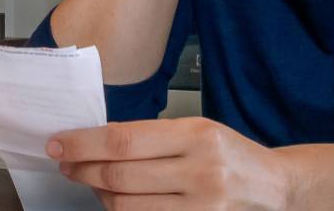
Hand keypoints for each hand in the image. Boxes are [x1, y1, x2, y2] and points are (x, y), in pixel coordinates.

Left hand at [49, 117, 291, 209]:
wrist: (274, 188)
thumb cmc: (232, 155)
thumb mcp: (197, 130)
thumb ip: (152, 137)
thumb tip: (95, 141)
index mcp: (196, 136)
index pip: (123, 141)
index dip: (83, 144)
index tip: (58, 144)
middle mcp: (200, 171)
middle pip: (120, 174)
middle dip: (83, 169)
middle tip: (67, 164)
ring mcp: (200, 207)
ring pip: (126, 205)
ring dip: (99, 194)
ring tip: (93, 182)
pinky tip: (117, 200)